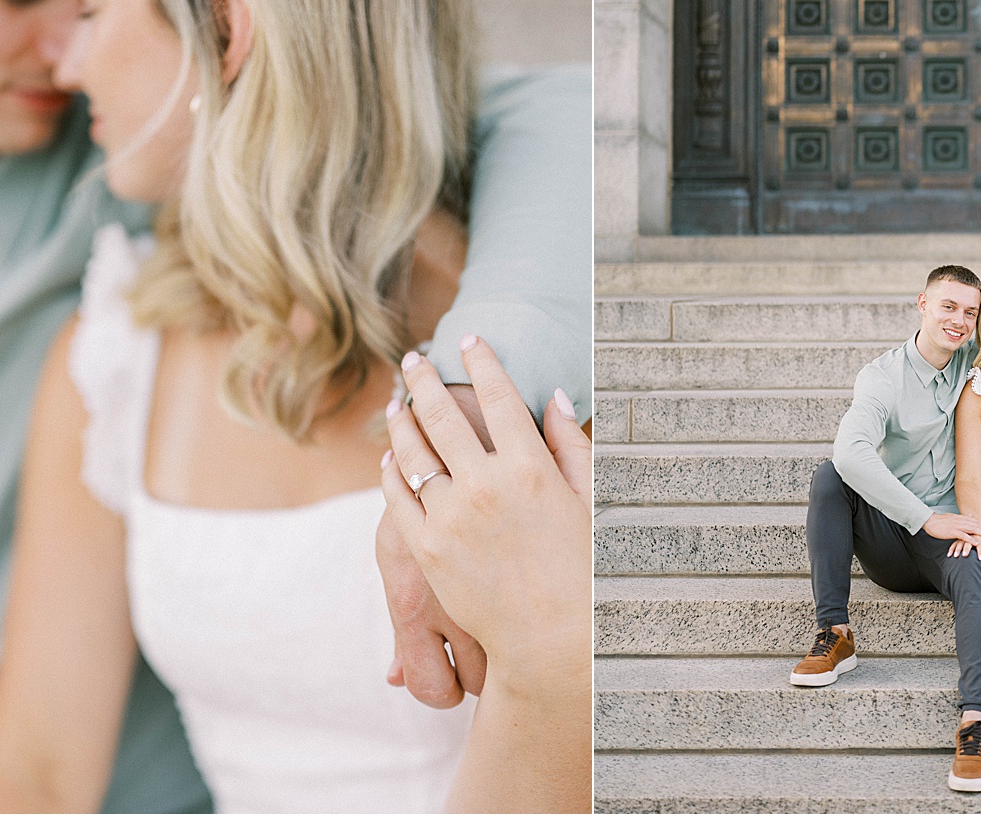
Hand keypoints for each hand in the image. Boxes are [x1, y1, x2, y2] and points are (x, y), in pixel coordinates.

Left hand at [382, 338, 590, 695]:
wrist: (549, 639)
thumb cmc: (581, 568)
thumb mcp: (590, 500)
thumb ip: (571, 444)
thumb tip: (553, 396)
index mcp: (530, 467)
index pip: (497, 396)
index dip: (480, 362)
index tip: (468, 340)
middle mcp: (485, 485)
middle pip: (442, 415)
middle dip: (424, 380)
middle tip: (413, 359)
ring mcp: (451, 517)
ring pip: (413, 451)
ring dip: (401, 419)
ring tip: (397, 401)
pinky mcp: (426, 549)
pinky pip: (398, 496)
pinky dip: (390, 470)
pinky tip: (391, 456)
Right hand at [923, 511, 980, 559]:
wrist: (930, 521)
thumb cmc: (940, 521)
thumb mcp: (952, 517)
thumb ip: (961, 518)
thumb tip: (969, 516)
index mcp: (960, 517)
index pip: (975, 520)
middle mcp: (960, 520)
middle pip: (976, 525)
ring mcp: (957, 526)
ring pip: (972, 529)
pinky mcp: (952, 532)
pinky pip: (964, 536)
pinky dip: (971, 539)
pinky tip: (976, 543)